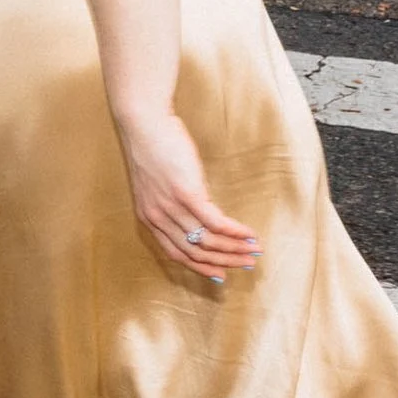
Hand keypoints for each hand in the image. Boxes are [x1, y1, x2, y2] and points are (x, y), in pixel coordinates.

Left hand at [115, 112, 262, 281]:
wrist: (143, 124)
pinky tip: (250, 234)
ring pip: (206, 240)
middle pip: (194, 252)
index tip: (220, 274)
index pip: (176, 253)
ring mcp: (171, 207)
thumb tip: (199, 211)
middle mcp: (157, 217)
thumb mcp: (156, 183)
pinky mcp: (187, 194)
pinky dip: (235, 231)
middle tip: (247, 265)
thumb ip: (172, 202)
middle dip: (223, 262)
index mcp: (148, 218)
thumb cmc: (153, 148)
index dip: (200, 266)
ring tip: (254, 251)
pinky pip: (215, 222)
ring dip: (234, 249)